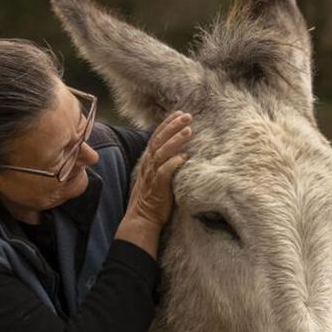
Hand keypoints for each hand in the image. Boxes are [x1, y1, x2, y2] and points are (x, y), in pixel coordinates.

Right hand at [127, 110, 192, 227]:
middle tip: (187, 116)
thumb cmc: (153, 197)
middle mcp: (148, 164)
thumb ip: (163, 161)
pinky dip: (173, 163)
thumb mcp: (155, 175)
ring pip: (162, 153)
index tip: (179, 113)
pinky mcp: (157, 187)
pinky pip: (164, 172)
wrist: (143, 218)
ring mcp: (151, 175)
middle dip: (173, 126)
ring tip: (188, 131)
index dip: (167, 124)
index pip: (156, 136)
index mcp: (148, 160)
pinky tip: (184, 157)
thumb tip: (179, 150)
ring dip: (175, 141)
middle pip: (159, 140)